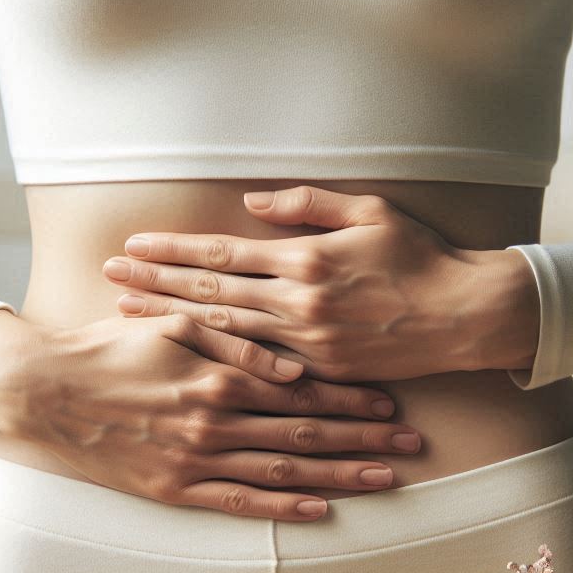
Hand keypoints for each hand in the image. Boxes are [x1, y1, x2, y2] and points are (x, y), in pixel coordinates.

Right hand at [0, 313, 422, 521]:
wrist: (46, 393)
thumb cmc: (108, 350)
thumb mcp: (169, 325)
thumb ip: (233, 340)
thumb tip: (292, 364)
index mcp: (218, 376)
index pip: (302, 392)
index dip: (351, 400)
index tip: (390, 403)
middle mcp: (216, 422)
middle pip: (306, 435)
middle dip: (364, 440)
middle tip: (411, 444)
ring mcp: (197, 460)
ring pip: (284, 472)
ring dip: (340, 476)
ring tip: (385, 478)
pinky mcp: (176, 490)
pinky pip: (240, 503)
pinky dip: (283, 509)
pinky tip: (321, 511)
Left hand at [101, 185, 539, 380]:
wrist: (462, 315)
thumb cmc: (419, 257)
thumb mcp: (369, 211)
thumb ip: (307, 204)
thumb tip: (251, 202)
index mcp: (305, 258)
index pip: (222, 253)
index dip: (173, 250)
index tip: (133, 246)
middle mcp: (298, 302)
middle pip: (210, 293)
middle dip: (155, 284)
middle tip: (110, 277)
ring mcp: (306, 342)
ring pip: (224, 332)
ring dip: (172, 321)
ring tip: (130, 314)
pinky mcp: (321, 370)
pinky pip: (261, 366)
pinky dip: (220, 357)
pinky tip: (188, 354)